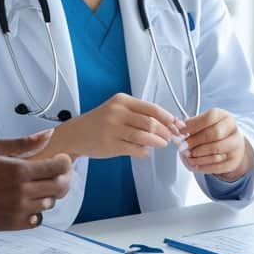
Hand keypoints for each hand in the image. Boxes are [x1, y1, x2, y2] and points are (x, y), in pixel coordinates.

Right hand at [0, 130, 72, 229]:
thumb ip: (23, 143)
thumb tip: (48, 134)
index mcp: (18, 171)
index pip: (58, 168)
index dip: (64, 162)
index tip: (61, 159)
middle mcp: (21, 193)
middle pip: (59, 187)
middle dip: (62, 178)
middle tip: (55, 173)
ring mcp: (17, 210)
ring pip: (49, 203)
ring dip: (48, 194)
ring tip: (36, 185)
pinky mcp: (11, 224)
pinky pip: (37, 219)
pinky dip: (37, 210)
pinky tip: (26, 201)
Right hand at [48, 94, 181, 159]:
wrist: (75, 134)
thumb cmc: (100, 122)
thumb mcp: (117, 110)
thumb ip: (139, 114)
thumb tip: (168, 123)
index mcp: (122, 100)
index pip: (153, 108)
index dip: (169, 118)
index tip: (178, 126)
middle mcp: (117, 112)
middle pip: (151, 122)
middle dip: (166, 132)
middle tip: (171, 138)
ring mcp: (113, 129)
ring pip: (145, 136)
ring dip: (158, 142)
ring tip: (161, 144)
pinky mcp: (110, 145)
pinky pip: (135, 149)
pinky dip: (145, 152)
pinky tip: (146, 152)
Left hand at [179, 108, 252, 179]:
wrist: (232, 148)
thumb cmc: (216, 134)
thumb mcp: (206, 125)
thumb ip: (193, 126)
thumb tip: (179, 128)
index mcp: (225, 117)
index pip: (210, 117)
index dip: (194, 125)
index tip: (182, 131)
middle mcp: (234, 130)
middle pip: (214, 134)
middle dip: (196, 141)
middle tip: (184, 145)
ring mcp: (236, 147)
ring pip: (215, 152)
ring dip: (198, 155)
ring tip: (188, 155)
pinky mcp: (233, 162)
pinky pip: (216, 165)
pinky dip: (202, 165)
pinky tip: (195, 163)